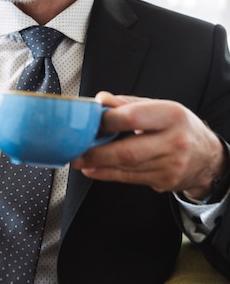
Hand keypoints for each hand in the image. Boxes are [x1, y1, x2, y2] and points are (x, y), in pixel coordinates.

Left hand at [72, 91, 228, 198]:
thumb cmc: (177, 125)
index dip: (107, 120)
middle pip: (128, 150)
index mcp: (172, 115)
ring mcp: (171, 166)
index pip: (133, 117)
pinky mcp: (165, 182)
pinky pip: (130, 179)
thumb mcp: (158, 107)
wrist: (206, 155)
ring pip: (127, 167)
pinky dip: (108, 174)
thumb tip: (100, 100)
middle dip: (97, 152)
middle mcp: (174, 142)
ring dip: (98, 164)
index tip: (90, 121)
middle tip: (76, 149)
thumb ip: (127, 104)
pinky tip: (93, 169)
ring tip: (79, 158)